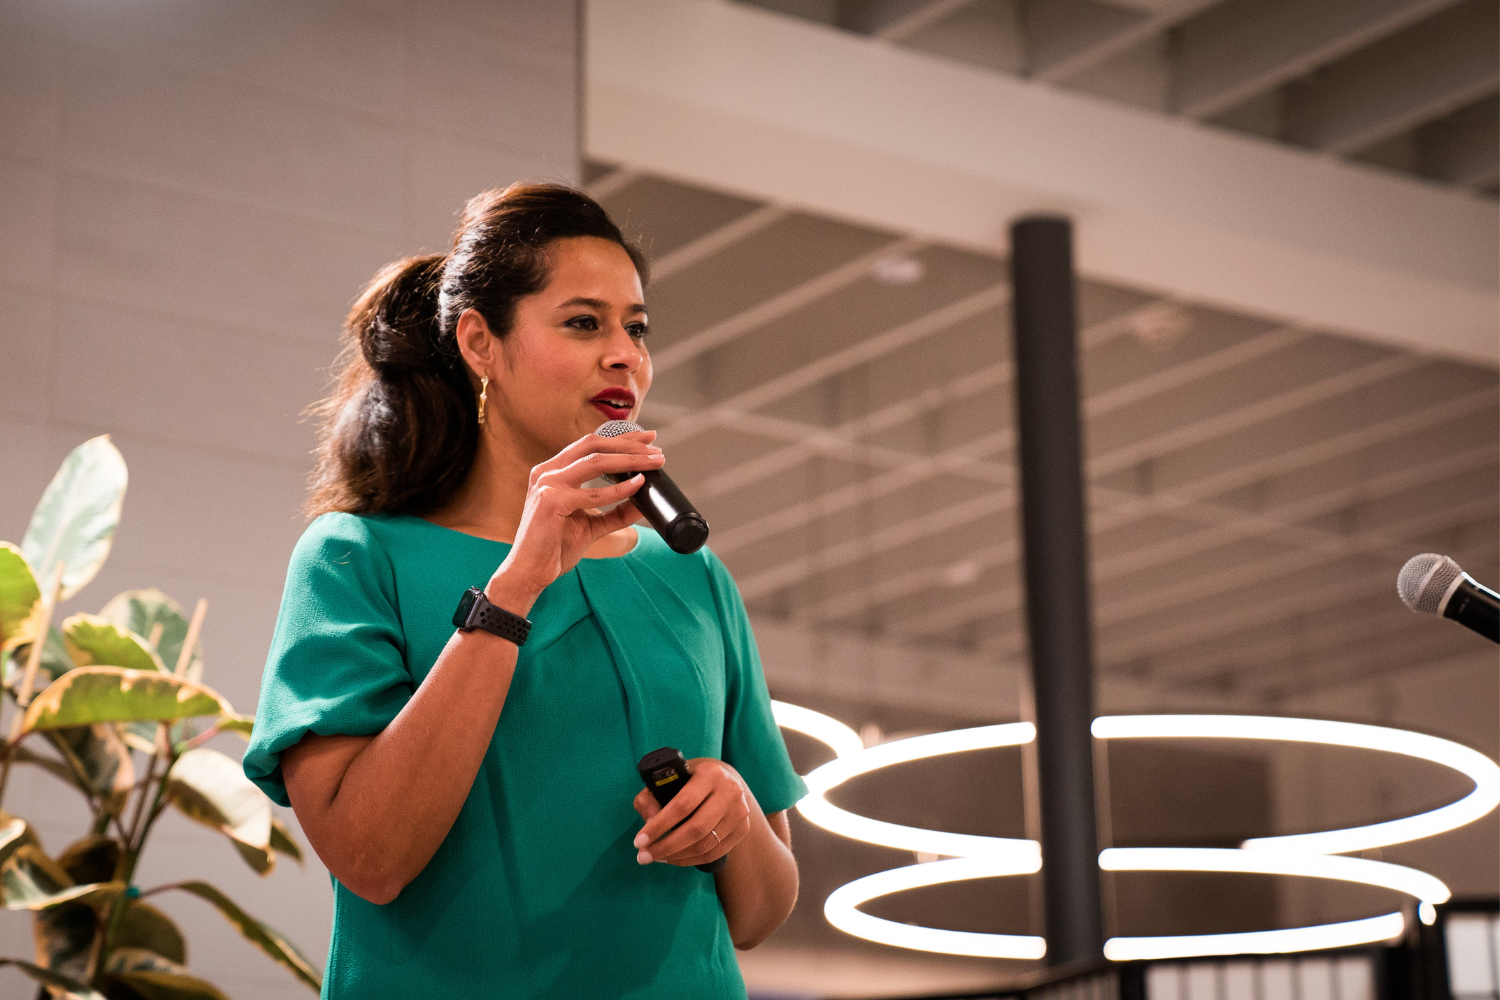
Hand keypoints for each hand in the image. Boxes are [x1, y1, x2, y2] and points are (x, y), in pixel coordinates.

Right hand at [487, 430, 663, 606]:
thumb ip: (614, 512)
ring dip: (630, 460)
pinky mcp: (550, 502)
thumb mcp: (591, 525)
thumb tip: (643, 503)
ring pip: (595, 462)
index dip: (620, 438)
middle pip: (593, 445)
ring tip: (654, 462)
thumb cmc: (554, 548)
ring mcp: (547, 484)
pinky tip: (638, 484)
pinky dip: (619, 488)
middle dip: (628, 443)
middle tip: (656, 447)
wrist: (529, 572)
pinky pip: (592, 493)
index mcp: (553, 471)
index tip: (647, 437)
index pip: (589, 445)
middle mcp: (547, 471)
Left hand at [631, 758, 751, 867]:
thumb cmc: (690, 779)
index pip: (682, 805)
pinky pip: (715, 852)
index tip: (638, 841)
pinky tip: (675, 858)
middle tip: (643, 856)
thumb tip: (648, 821)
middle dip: (666, 847)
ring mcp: (740, 811)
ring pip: (706, 845)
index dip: (659, 825)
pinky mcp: (743, 828)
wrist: (725, 780)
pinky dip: (691, 860)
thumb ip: (650, 797)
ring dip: (677, 857)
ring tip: (657, 857)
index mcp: (710, 773)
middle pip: (696, 829)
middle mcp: (730, 791)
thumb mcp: (669, 778)